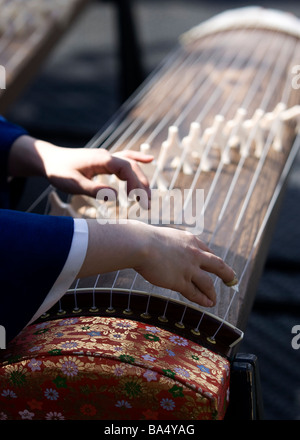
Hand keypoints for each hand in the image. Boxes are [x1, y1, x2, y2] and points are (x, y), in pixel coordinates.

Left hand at [9, 136, 153, 197]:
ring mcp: (107, 157)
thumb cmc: (59, 171)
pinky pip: (125, 159)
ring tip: (148, 197)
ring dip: (141, 179)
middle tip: (148, 205)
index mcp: (102, 159)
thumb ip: (94, 190)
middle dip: (143, 185)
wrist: (49, 160)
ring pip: (131, 164)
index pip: (126, 168)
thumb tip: (113, 198)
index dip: (135, 183)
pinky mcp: (105, 161)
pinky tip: (149, 160)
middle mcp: (107, 156)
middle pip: (133, 167)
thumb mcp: (74, 184)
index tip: (136, 199)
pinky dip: (138, 160)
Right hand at [134, 224, 235, 306]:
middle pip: (217, 265)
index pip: (207, 252)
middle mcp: (194, 254)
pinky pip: (195, 293)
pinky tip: (208, 303)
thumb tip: (164, 250)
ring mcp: (189, 268)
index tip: (216, 266)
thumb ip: (171, 245)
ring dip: (212, 292)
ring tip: (214, 300)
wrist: (140, 244)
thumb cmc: (144, 238)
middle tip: (232, 280)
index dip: (212, 260)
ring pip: (208, 283)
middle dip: (227, 274)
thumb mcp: (165, 236)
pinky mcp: (180, 281)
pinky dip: (203, 299)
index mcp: (190, 240)